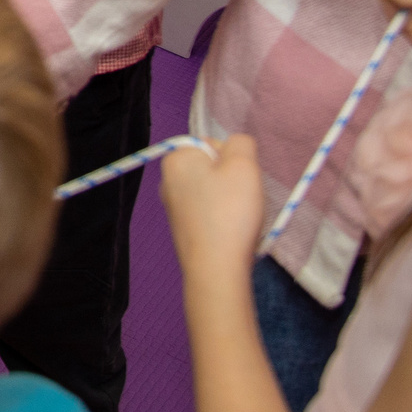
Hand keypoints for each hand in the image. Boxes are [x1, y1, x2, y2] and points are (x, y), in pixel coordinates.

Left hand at [161, 133, 261, 293]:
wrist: (217, 268)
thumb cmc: (230, 212)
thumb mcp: (244, 165)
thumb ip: (241, 143)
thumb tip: (234, 145)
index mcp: (176, 158)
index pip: (214, 143)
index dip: (235, 160)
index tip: (240, 179)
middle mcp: (167, 179)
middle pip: (214, 168)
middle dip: (234, 181)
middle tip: (242, 200)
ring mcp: (173, 206)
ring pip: (216, 191)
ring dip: (233, 201)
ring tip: (239, 218)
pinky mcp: (183, 228)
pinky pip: (211, 212)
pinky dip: (225, 219)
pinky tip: (232, 232)